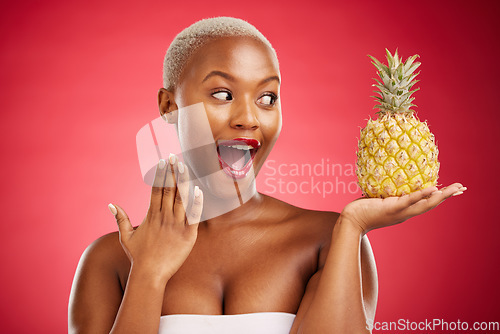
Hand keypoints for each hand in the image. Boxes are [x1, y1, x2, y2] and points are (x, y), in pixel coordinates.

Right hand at [108, 154, 202, 282]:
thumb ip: (121, 219)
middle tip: (174, 156)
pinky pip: (194, 216)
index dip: (160, 175)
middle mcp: (164, 217)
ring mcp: (176, 225)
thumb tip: (111, 204)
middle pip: (169, 190)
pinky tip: (199, 190)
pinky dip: (196, 203)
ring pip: (181, 199)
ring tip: (184, 166)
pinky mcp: (188, 235)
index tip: (162, 161)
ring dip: (183, 182)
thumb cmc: (138, 257)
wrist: (150, 276)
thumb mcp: (126, 237)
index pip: (156, 190)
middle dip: (171, 172)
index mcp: (151, 216)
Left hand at [341, 183, 466, 233]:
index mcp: (404, 211)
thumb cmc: (362, 210)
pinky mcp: (391, 208)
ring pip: (425, 204)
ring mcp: (399, 212)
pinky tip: (432, 188)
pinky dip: (421, 195)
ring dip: (441, 196)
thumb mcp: (379, 201)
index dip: (440, 197)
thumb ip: (388, 194)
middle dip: (447, 197)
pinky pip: (408, 201)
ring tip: (454, 189)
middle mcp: (405, 213)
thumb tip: (389, 179)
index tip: (453, 191)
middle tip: (462, 188)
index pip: (426, 203)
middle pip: (431, 205)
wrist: (351, 221)